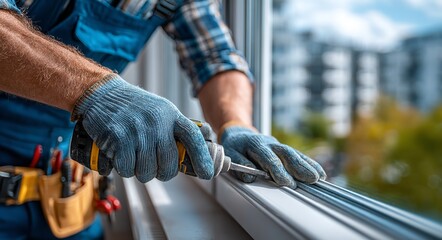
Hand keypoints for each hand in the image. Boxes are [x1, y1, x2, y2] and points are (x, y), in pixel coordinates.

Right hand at [72, 75, 213, 181]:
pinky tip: (122, 156)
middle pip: (169, 165)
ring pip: (147, 171)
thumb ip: (178, 126)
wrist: (101, 94)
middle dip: (162, 172)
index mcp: (170, 115)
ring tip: (135, 157)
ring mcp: (138, 132)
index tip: (207, 174)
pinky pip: (128, 170)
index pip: (192, 137)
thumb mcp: (161, 109)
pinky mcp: (119, 140)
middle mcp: (157, 123)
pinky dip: (125, 169)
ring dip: (141, 171)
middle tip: (154, 166)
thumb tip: (204, 137)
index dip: (202, 158)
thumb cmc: (133, 106)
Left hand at [220, 124, 325, 188]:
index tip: (286, 182)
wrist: (238, 132)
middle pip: (287, 154)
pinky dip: (309, 164)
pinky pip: (298, 155)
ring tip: (319, 177)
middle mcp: (270, 143)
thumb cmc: (234, 146)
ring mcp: (278, 145)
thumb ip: (240, 165)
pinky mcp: (284, 149)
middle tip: (311, 179)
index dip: (278, 170)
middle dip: (300, 167)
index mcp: (256, 145)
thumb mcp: (231, 154)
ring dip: (308, 166)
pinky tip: (319, 173)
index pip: (269, 158)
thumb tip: (250, 177)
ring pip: (295, 154)